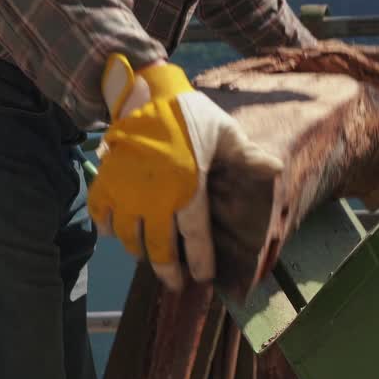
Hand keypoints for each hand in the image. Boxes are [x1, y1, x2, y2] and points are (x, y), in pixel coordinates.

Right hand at [87, 54, 281, 289]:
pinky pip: (101, 217)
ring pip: (128, 237)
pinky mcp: (104, 182)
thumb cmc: (189, 114)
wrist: (143, 93)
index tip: (202, 278)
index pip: (195, 236)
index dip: (199, 261)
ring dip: (139, 251)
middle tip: (175, 285)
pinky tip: (116, 234)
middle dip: (167, 270)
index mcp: (187, 189)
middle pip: (158, 247)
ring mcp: (124, 192)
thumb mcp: (225, 132)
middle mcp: (153, 198)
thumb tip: (277, 169)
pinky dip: (108, 229)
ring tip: (148, 257)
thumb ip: (247, 156)